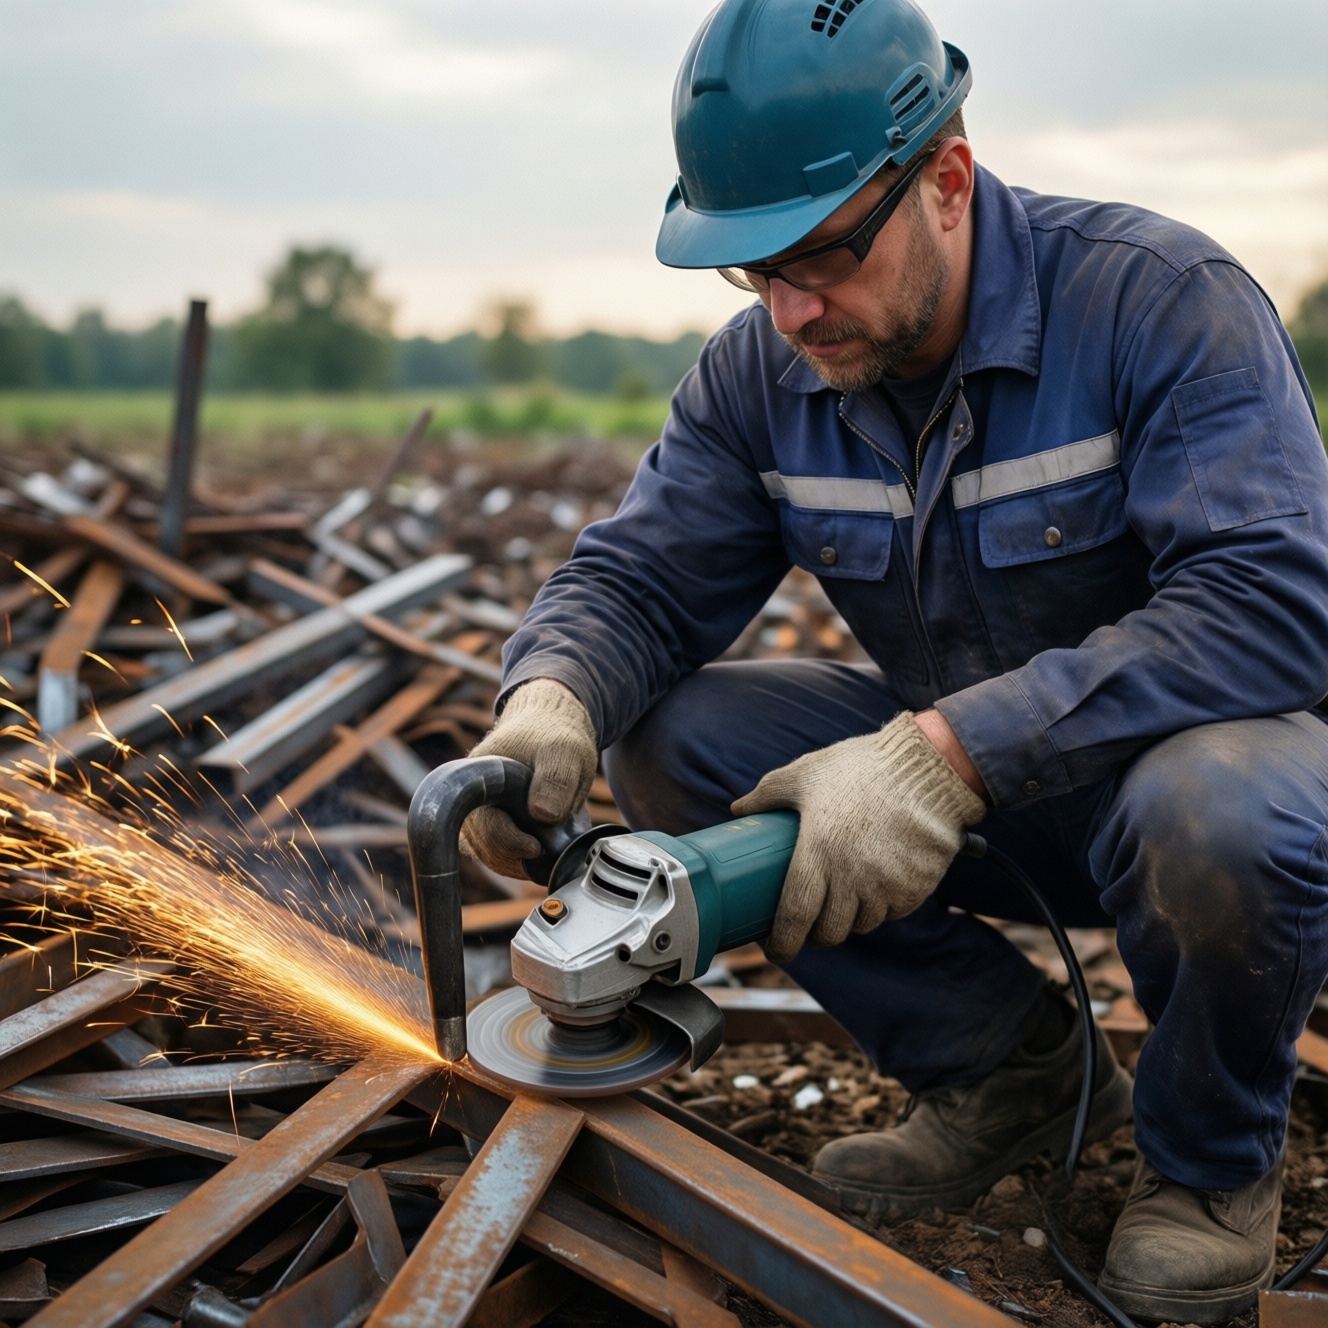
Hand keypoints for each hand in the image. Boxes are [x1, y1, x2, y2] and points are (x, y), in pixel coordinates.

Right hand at [460, 679, 597, 877]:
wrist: (550, 727)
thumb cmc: (555, 736)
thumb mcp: (566, 751)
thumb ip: (556, 778)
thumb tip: (542, 815)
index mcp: (479, 778)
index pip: (484, 825)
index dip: (510, 842)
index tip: (537, 848)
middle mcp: (469, 798)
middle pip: (484, 848)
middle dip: (518, 855)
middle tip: (549, 848)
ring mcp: (477, 813)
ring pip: (490, 856)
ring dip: (519, 860)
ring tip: (548, 844)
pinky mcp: (489, 826)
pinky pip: (496, 855)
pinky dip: (518, 859)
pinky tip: (539, 848)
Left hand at [731, 711, 986, 962]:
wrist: (928, 768)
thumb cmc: (861, 768)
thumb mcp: (806, 774)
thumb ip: (768, 794)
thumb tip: (738, 809)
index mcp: (818, 853)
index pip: (795, 917)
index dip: (782, 942)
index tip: (775, 949)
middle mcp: (851, 878)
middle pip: (829, 932)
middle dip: (816, 934)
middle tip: (809, 923)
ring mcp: (885, 887)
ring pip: (861, 925)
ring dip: (849, 919)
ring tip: (843, 899)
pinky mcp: (914, 889)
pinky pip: (891, 912)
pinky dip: (880, 907)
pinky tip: (875, 886)